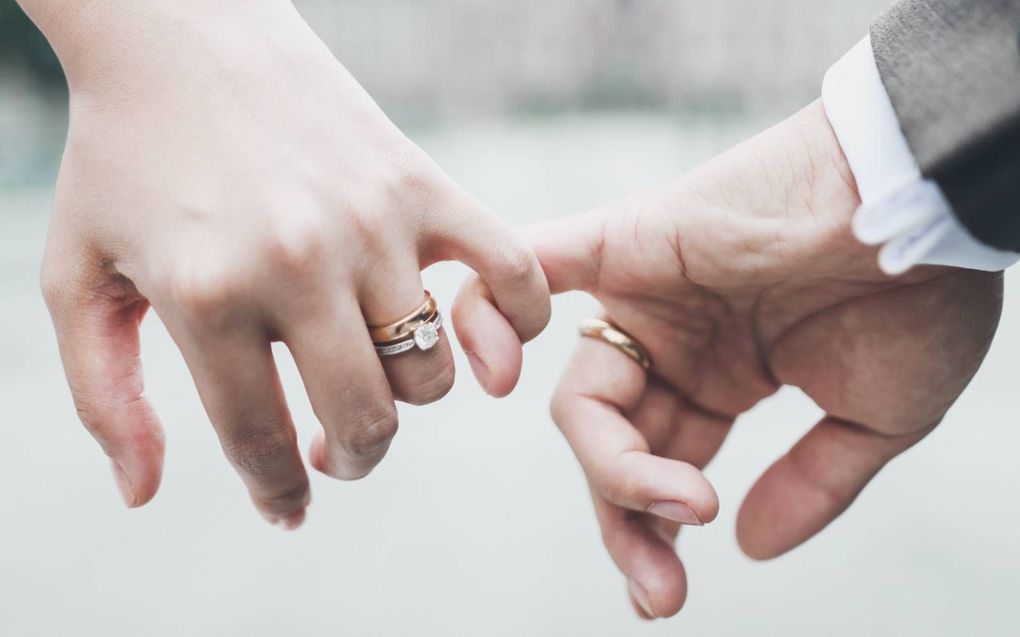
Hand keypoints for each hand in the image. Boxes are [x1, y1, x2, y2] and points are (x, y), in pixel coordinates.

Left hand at [33, 0, 548, 525]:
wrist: (181, 31)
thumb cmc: (122, 158)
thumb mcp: (79, 276)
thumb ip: (104, 398)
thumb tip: (145, 495)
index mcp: (206, 294)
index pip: (262, 441)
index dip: (277, 490)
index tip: (286, 504)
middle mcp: (297, 263)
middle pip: (365, 422)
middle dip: (350, 459)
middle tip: (331, 448)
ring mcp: (371, 222)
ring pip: (430, 373)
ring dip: (404, 396)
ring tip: (370, 370)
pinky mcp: (420, 184)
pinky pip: (509, 274)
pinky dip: (517, 324)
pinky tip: (484, 343)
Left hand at [458, 102, 1002, 616]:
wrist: (929, 203)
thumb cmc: (922, 299)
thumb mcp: (876, 418)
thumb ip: (811, 483)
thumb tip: (750, 549)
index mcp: (721, 377)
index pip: (658, 465)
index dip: (650, 531)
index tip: (660, 596)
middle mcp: (671, 342)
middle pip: (611, 444)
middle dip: (628, 520)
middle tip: (660, 592)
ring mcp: (642, 295)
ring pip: (582, 396)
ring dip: (613, 466)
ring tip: (676, 504)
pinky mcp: (623, 240)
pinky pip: (531, 266)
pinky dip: (493, 310)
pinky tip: (498, 376)